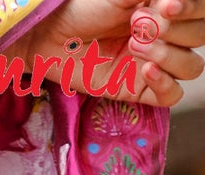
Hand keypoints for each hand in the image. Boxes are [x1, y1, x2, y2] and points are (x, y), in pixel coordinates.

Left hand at [20, 0, 204, 103]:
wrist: (53, 39)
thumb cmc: (85, 9)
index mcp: (168, 7)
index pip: (201, 11)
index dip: (192, 9)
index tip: (166, 5)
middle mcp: (168, 35)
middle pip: (199, 37)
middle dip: (174, 30)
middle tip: (138, 25)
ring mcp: (155, 64)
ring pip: (191, 66)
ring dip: (168, 54)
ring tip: (133, 45)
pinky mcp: (140, 90)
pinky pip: (172, 95)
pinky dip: (165, 83)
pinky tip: (145, 70)